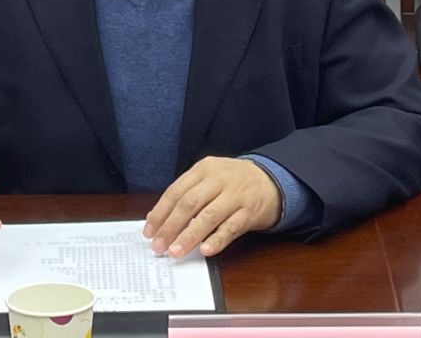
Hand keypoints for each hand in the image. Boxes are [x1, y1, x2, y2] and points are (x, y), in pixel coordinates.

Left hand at [143, 157, 282, 258]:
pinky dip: (216, 240)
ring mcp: (235, 195)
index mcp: (204, 169)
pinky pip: (231, 228)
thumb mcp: (209, 178)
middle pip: (189, 203)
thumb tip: (158, 219)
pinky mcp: (249, 212)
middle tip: (158, 246)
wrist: (271, 180)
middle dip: (171, 226)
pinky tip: (205, 250)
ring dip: (189, 236)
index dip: (160, 212)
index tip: (149, 231)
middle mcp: (219, 180)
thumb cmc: (232, 182)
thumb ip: (187, 195)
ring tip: (176, 252)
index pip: (176, 191)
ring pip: (208, 216)